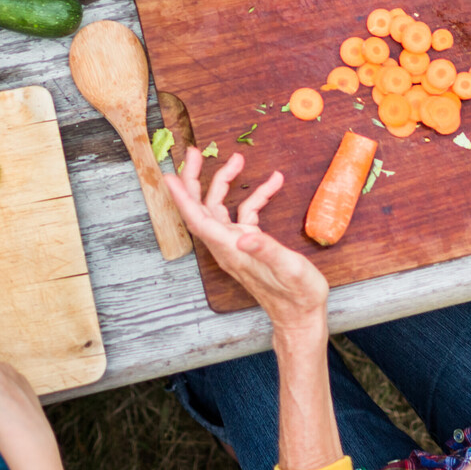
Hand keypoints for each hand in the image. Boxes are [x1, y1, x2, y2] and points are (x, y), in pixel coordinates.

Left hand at [162, 148, 326, 330]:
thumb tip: (245, 235)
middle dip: (195, 180)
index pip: (198, 220)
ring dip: (225, 183)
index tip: (169, 176)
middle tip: (195, 153)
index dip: (182, 198)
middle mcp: (229, 246)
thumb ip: (266, 250)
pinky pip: (246, 214)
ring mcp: (238, 245)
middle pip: (201, 209)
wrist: (301, 316)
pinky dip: (257, 196)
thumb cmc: (297, 296)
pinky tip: (274, 183)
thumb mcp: (289, 269)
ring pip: (221, 208)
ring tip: (238, 159)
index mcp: (232, 250)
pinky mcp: (250, 244)